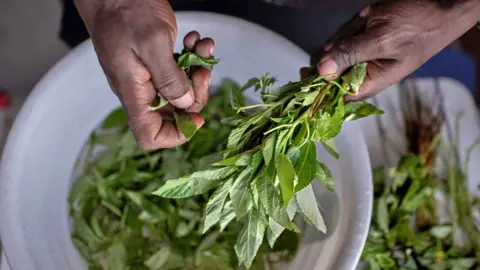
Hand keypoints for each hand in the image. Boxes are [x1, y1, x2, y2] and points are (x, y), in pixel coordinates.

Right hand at [74, 0, 213, 148]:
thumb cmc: (126, 12)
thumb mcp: (153, 43)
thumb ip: (170, 79)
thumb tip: (185, 104)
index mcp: (134, 93)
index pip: (150, 136)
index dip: (176, 135)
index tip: (197, 117)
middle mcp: (141, 91)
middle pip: (174, 115)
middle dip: (195, 96)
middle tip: (202, 71)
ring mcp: (149, 77)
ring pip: (181, 92)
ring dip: (197, 72)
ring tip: (200, 48)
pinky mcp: (157, 63)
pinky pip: (180, 72)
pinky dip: (193, 59)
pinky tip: (194, 41)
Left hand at [316, 0, 479, 100]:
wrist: (443, 5)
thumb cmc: (418, 26)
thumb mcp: (381, 40)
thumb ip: (350, 55)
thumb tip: (321, 73)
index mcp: (369, 83)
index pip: (333, 95)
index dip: (316, 87)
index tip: (304, 72)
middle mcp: (363, 73)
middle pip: (329, 70)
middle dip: (336, 48)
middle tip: (357, 30)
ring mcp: (363, 56)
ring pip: (336, 49)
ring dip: (347, 33)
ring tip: (369, 19)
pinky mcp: (364, 41)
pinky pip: (346, 36)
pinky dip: (352, 24)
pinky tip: (368, 17)